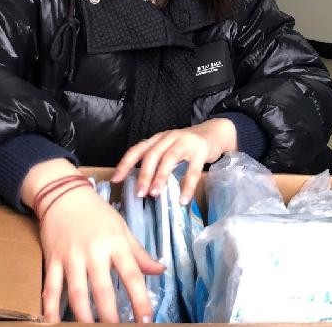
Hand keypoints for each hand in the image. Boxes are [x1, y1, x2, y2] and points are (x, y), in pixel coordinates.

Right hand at [21, 159, 162, 322]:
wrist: (64, 195)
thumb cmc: (98, 213)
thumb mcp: (122, 229)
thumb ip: (139, 253)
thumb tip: (160, 270)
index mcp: (115, 243)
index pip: (132, 275)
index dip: (140, 299)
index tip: (146, 320)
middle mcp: (94, 252)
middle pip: (102, 289)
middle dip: (109, 315)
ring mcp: (71, 257)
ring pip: (76, 292)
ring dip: (83, 316)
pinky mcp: (52, 260)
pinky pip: (51, 287)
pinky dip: (50, 307)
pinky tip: (53, 323)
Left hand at [111, 118, 236, 204]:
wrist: (215, 132)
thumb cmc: (188, 145)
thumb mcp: (169, 148)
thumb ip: (157, 162)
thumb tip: (141, 186)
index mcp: (158, 139)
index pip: (138, 149)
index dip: (125, 164)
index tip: (115, 180)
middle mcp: (169, 138)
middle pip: (152, 154)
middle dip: (143, 174)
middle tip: (139, 193)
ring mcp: (185, 142)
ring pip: (169, 158)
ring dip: (160, 177)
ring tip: (155, 194)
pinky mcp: (200, 150)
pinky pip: (193, 170)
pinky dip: (187, 186)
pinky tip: (183, 199)